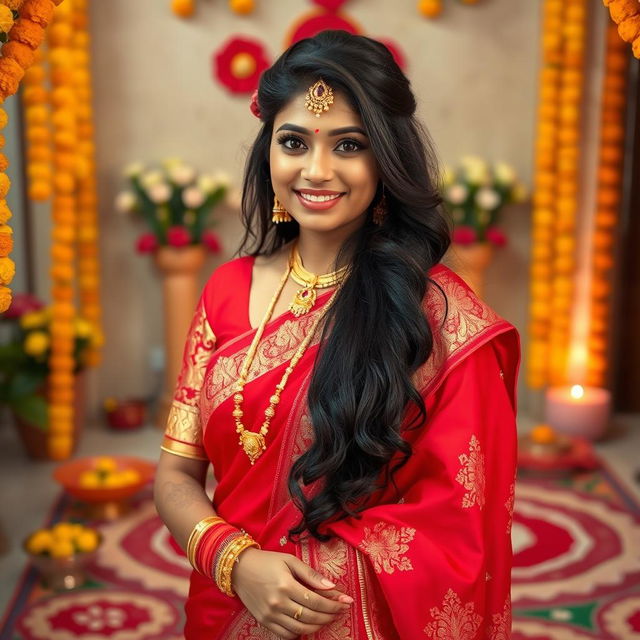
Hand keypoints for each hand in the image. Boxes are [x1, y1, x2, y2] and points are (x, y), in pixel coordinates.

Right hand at [231, 548, 352, 638]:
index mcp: (286, 585)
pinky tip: (309, 624)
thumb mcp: (290, 561)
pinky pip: (286, 634)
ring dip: (318, 625)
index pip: (316, 600)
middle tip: (341, 610)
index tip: (346, 602)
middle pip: (311, 616)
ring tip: (328, 618)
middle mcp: (278, 603)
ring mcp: (270, 615)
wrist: (239, 569)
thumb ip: (311, 575)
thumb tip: (331, 586)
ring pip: (301, 628)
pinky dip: (300, 632)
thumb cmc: (267, 561)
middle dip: (330, 615)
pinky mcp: (264, 622)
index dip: (333, 603)